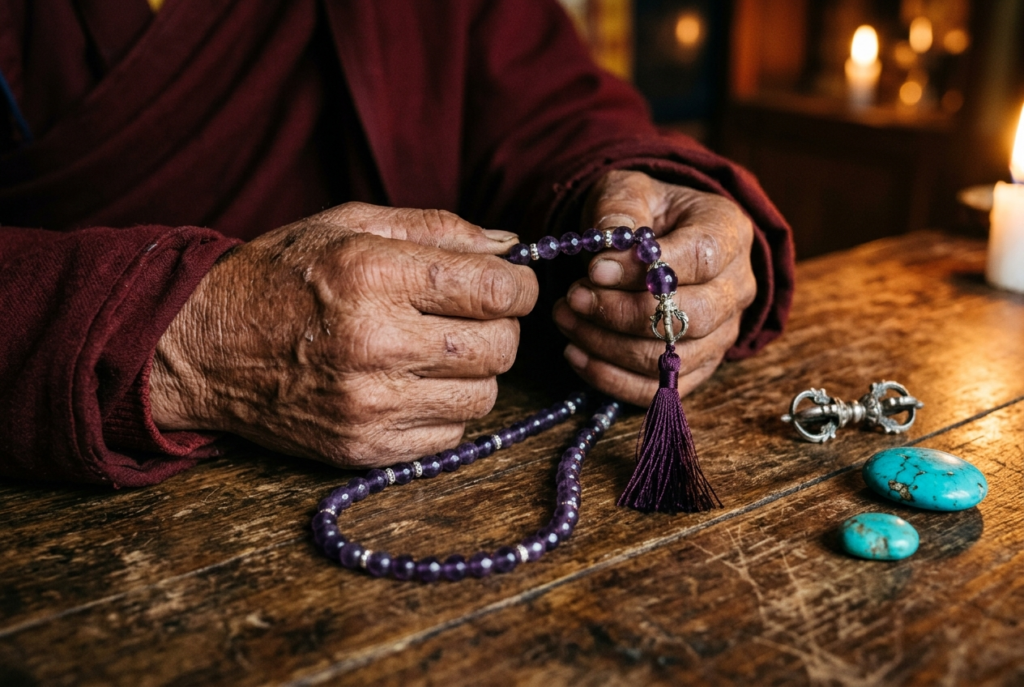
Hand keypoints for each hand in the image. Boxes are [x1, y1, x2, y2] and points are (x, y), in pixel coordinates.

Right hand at [149, 202, 536, 466]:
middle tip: (471, 316)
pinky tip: (412, 386)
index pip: (495, 290)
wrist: (203, 347)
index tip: (509, 285)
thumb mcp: (349, 225)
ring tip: (436, 352)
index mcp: (373, 274)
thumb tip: (512, 247)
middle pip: (500, 347)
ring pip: (484, 396)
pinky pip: (451, 435)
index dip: (519, 286)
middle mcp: (374, 342)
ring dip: (475, 372)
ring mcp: (369, 405)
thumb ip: (437, 229)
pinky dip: (446, 409)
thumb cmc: (281, 276)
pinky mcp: (364, 448)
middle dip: (500, 327)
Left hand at [552, 170, 755, 405]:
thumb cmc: (641, 210)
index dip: (643, 272)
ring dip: (607, 345)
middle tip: (572, 298)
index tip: (594, 270)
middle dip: (622, 313)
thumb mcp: (627, 189)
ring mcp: (723, 331)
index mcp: (728, 232)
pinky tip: (575, 354)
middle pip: (692, 317)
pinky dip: (611, 377)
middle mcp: (737, 286)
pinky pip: (658, 387)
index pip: (699, 259)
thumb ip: (620, 210)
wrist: (652, 237)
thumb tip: (607, 255)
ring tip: (565, 318)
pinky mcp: (698, 365)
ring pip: (670, 358)